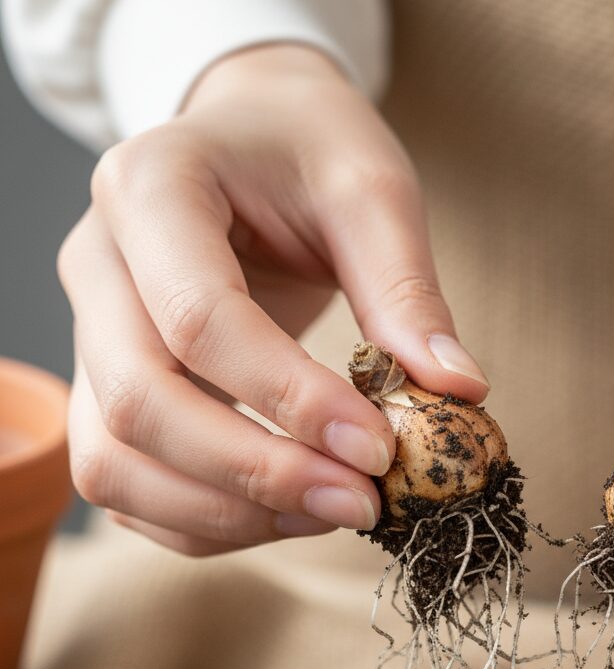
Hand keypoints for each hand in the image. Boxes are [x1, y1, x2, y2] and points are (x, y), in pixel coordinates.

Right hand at [58, 44, 488, 555]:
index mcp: (151, 187)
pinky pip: (128, 483)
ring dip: (222, 513)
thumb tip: (458, 393)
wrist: (252, 135)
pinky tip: (288, 514)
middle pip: (139, 403)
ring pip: (113, 462)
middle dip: (255, 474)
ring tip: (331, 512)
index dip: (290, 400)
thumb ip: (406, 290)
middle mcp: (97, 263)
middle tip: (360, 502)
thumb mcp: (371, 189)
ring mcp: (90, 332)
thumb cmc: (308, 150)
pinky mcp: (109, 384)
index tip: (379, 448)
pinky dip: (202, 521)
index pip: (200, 319)